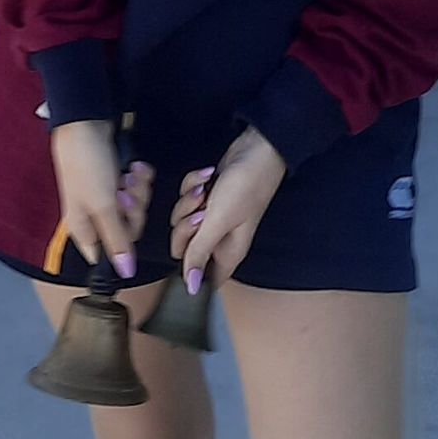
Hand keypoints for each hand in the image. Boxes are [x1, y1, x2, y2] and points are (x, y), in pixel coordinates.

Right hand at [48, 119, 153, 281]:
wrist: (84, 122)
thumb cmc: (85, 164)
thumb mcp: (102, 205)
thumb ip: (117, 240)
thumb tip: (126, 273)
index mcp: (84, 229)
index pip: (115, 251)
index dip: (126, 235)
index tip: (123, 212)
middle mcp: (93, 217)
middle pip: (130, 226)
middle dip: (134, 206)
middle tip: (124, 188)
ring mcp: (104, 197)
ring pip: (136, 206)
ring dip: (138, 189)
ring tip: (127, 173)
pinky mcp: (114, 180)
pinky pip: (136, 187)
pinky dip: (139, 176)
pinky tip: (133, 165)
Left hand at [172, 126, 286, 293]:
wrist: (256, 150)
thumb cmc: (245, 187)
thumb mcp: (218, 221)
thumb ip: (200, 253)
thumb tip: (193, 288)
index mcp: (228, 252)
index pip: (206, 279)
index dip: (192, 271)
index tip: (190, 250)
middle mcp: (220, 238)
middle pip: (184, 247)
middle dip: (186, 225)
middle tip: (203, 211)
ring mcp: (213, 217)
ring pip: (181, 220)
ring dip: (189, 201)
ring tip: (207, 190)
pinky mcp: (207, 198)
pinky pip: (186, 199)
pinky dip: (193, 185)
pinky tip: (208, 177)